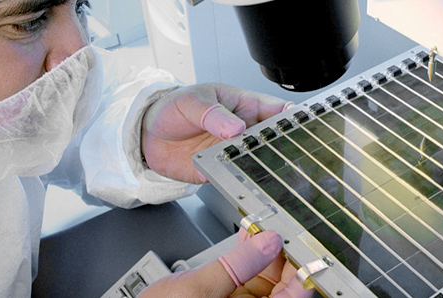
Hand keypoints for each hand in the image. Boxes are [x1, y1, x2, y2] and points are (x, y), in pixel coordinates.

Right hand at [137, 230, 312, 297]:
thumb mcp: (197, 289)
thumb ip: (236, 265)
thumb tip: (268, 243)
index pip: (296, 293)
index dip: (304, 266)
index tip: (305, 241)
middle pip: (282, 285)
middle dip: (282, 253)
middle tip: (280, 225)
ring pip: (264, 279)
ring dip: (264, 251)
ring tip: (263, 225)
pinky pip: (244, 278)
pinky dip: (245, 256)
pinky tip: (247, 236)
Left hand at [142, 83, 290, 182]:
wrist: (145, 134)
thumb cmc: (171, 108)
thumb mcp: (192, 102)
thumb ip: (213, 114)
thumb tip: (236, 127)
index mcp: (242, 106)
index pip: (274, 110)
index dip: (290, 117)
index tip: (297, 125)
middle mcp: (242, 130)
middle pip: (271, 139)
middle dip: (281, 146)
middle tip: (282, 151)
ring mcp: (232, 151)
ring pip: (257, 162)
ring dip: (261, 166)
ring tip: (263, 168)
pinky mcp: (219, 171)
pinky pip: (234, 178)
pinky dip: (239, 182)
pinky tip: (239, 181)